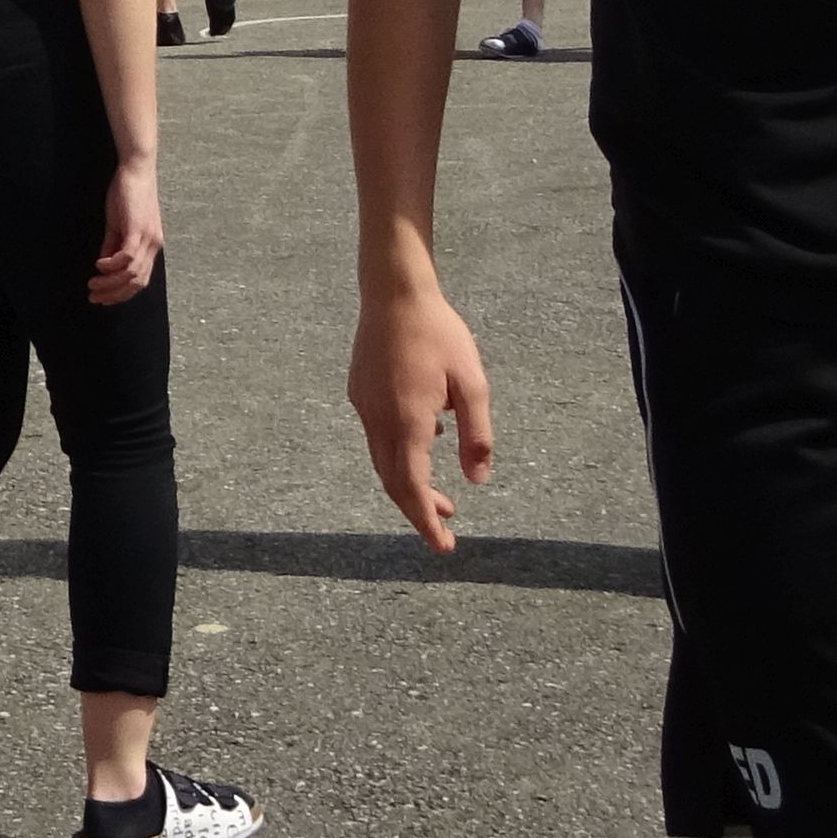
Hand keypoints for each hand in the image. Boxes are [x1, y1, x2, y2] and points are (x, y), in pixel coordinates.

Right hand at [92, 150, 165, 304]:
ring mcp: (148, 238)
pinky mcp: (138, 229)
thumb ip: (113, 245)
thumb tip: (104, 265)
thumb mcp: (118, 224)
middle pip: (137, 282)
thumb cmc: (127, 193)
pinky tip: (98, 265)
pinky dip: (112, 265)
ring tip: (92, 284)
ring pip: (132, 273)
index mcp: (151, 245)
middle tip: (94, 298)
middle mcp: (154, 245)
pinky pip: (127, 256)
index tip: (102, 299)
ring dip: (110, 283)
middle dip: (115, 294)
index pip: (140, 280)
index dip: (121, 293)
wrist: (136, 169)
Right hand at [350, 279, 496, 552]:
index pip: (412, 488)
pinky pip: (377, 434)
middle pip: (392, 482)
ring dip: (408, 483)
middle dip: (418, 510)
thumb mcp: (473, 384)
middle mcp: (378, 420)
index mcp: (407, 422)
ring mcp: (363, 405)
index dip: (426, 521)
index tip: (443, 546)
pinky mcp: (359, 391)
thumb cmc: (439, 333)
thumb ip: (477, 436)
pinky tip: (426, 439)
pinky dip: (399, 453)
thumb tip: (477, 481)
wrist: (394, 291)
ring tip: (439, 494)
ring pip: (382, 460)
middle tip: (446, 527)